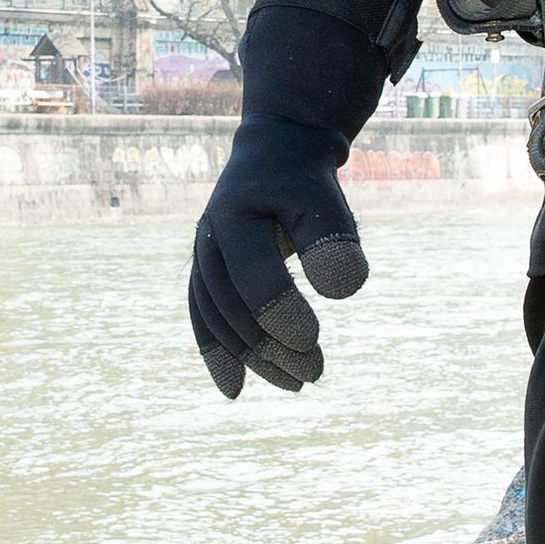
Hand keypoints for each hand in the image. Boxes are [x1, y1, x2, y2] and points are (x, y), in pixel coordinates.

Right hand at [188, 122, 369, 396]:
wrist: (275, 154)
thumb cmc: (305, 181)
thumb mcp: (323, 199)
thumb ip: (330, 240)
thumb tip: (341, 292)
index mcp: (233, 215)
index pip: (252, 274)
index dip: (279, 310)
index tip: (313, 341)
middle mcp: (208, 238)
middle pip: (232, 304)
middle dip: (271, 345)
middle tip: (315, 374)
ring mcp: (203, 257)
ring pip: (217, 317)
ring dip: (252, 357)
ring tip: (296, 385)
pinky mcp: (207, 274)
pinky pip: (206, 318)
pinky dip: (219, 353)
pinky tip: (236, 389)